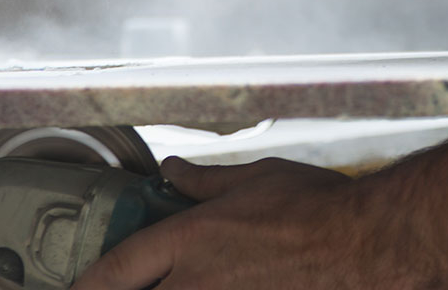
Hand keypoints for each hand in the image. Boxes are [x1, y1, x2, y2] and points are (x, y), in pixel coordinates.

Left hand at [71, 156, 407, 289]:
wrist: (369, 246)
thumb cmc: (320, 209)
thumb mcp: (255, 178)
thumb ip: (205, 181)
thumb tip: (174, 170)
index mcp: (190, 238)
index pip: (116, 269)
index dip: (88, 285)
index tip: (77, 289)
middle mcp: (197, 282)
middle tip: (116, 285)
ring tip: (182, 281)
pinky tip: (224, 287)